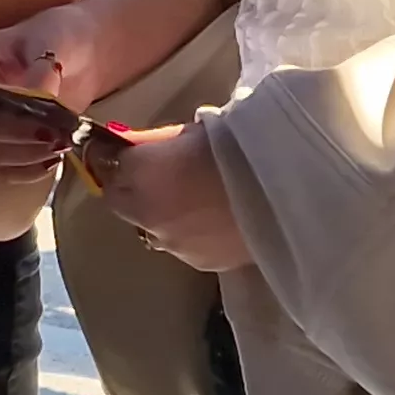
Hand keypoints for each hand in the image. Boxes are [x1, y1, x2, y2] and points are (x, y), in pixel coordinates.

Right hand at [0, 3, 109, 175]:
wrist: (87, 51)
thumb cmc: (61, 35)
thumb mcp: (51, 41)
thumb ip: (41, 69)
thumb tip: (40, 97)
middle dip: (6, 133)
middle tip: (43, 130)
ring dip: (22, 154)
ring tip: (58, 141)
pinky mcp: (18, 143)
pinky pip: (12, 169)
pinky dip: (31, 169)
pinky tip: (54, 157)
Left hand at [96, 123, 250, 272]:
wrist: (290, 192)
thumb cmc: (243, 148)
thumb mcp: (195, 132)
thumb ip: (156, 142)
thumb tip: (132, 145)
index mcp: (141, 172)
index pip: (104, 163)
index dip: (114, 156)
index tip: (124, 152)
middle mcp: (145, 212)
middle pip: (118, 200)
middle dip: (129, 187)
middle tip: (155, 175)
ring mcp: (171, 242)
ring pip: (150, 227)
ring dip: (159, 214)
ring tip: (194, 200)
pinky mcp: (198, 262)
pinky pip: (181, 245)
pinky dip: (188, 233)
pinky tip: (214, 221)